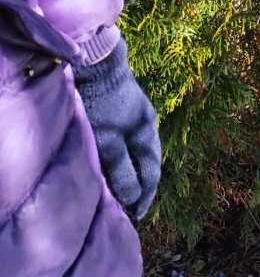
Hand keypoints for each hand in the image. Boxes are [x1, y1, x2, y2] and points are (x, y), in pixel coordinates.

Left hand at [74, 38, 160, 220]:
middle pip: (142, 162)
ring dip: (124, 171)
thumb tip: (133, 197)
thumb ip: (121, 169)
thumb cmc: (100, 102)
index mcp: (147, 131)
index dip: (144, 196)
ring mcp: (128, 113)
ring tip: (113, 189)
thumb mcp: (109, 140)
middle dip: (136, 185)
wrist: (90, 60)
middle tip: (125, 208)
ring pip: (129, 151)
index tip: (135, 216)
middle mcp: (141, 122)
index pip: (151, 172)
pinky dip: (115, 157)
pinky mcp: (113, 106)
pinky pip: (119, 140)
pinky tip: (103, 161)